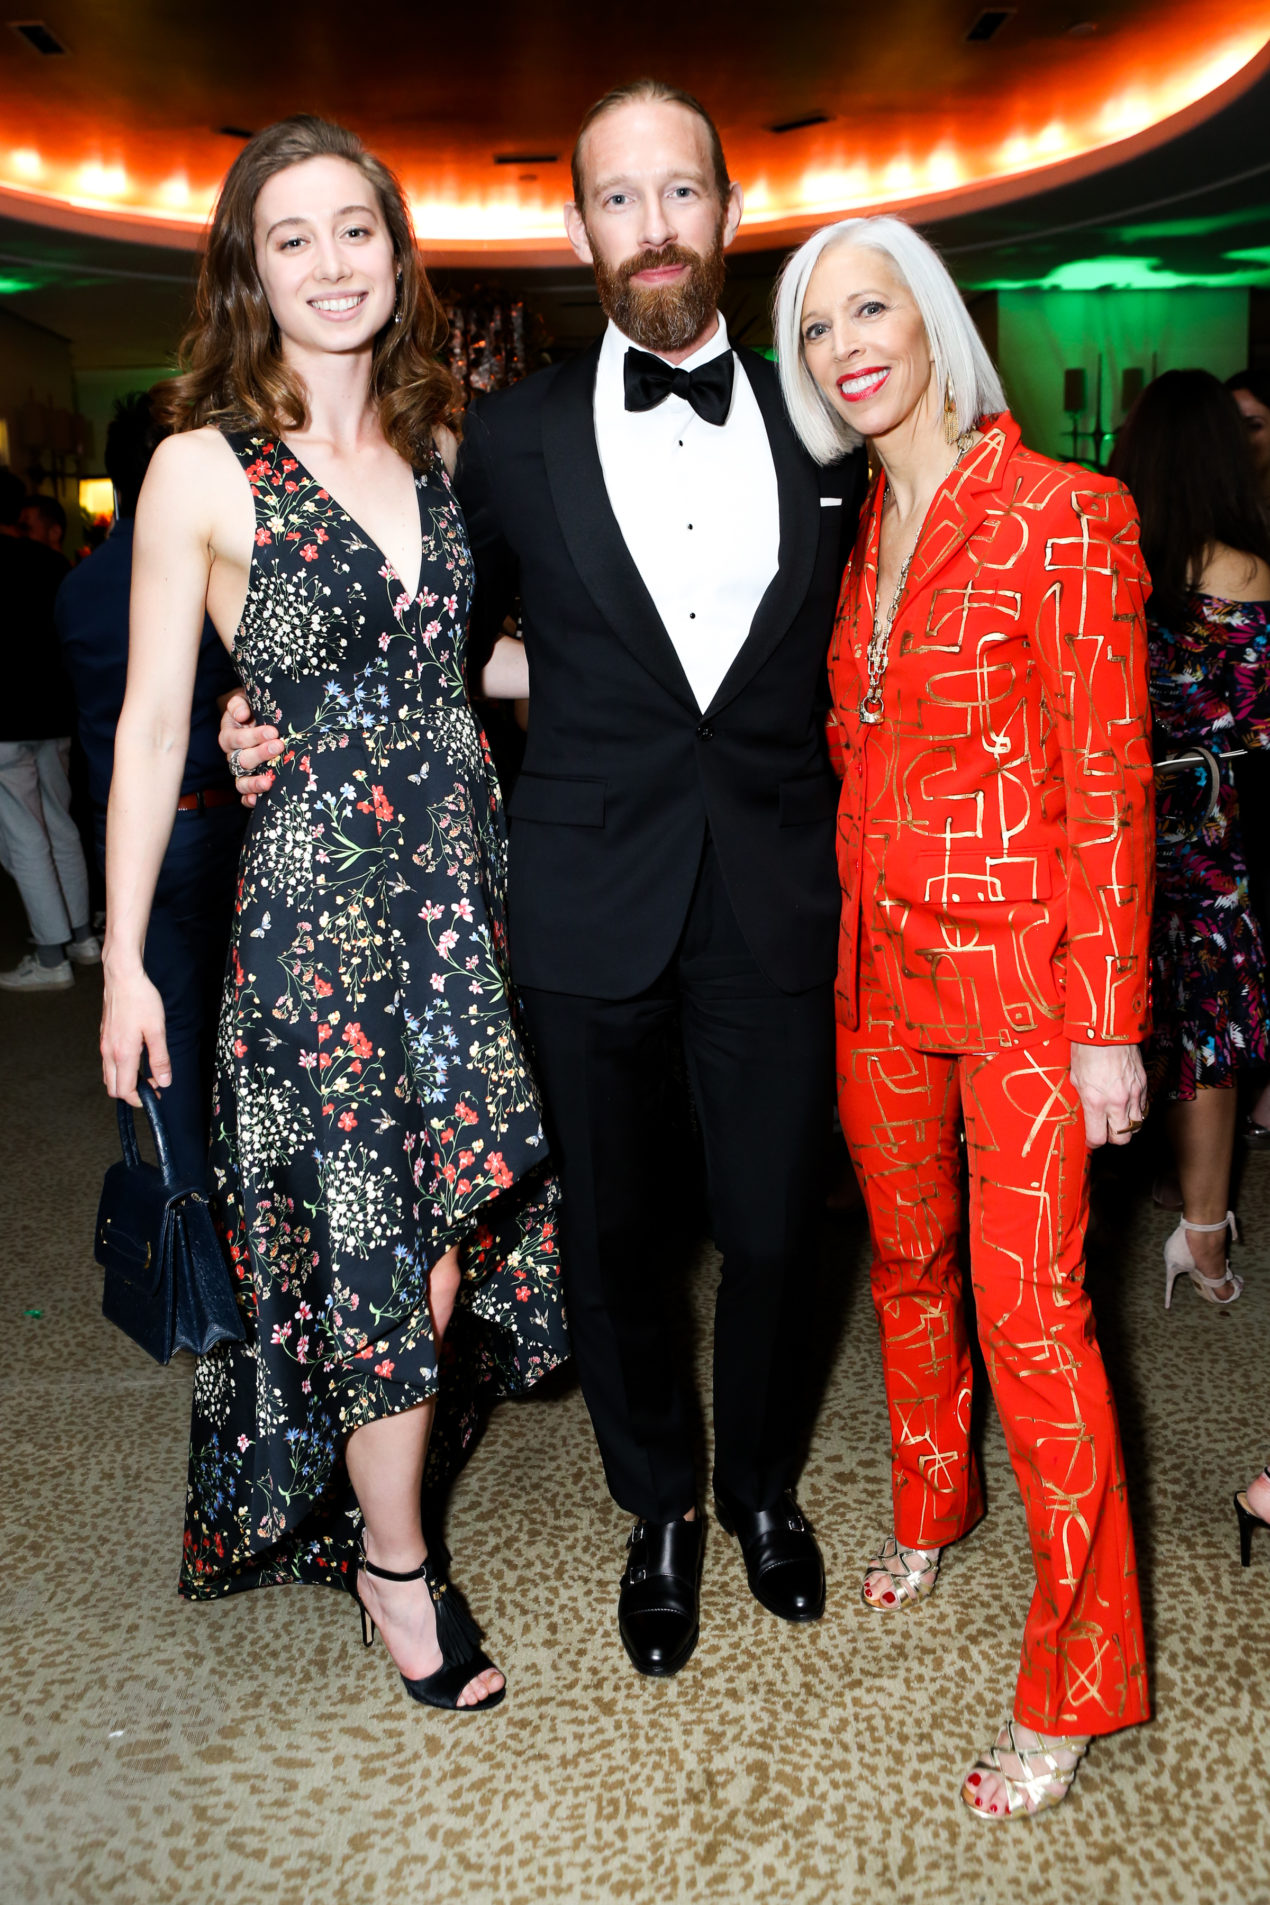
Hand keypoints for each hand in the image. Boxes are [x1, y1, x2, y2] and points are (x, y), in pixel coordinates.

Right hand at [101, 962, 170, 1106]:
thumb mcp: (157, 1031)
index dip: (140, 1099)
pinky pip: (108, 1062)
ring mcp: (104, 1045)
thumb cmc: (140, 999)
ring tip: (146, 1072)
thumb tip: (164, 1081)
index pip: (125, 1090)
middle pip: (113, 1088)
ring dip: (125, 1080)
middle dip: (131, 1093)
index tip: (155, 1095)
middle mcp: (109, 1052)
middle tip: (151, 1086)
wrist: (123, 977)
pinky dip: (120, 1069)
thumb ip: (160, 1059)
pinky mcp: (104, 1037)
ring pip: (109, 1076)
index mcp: (123, 1054)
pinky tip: (136, 1057)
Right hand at [219, 690, 281, 808]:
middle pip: (241, 759)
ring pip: (240, 781)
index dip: (253, 736)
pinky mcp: (249, 782)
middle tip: (279, 746)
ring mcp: (241, 771)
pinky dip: (249, 799)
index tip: (273, 732)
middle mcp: (233, 754)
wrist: (264, 718)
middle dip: (260, 754)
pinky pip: (245, 795)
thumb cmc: (256, 708)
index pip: (237, 738)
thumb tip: (241, 715)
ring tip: (268, 782)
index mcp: (230, 734)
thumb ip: (240, 703)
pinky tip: (257, 800)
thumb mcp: (247, 699)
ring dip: (253, 782)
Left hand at [1069, 1042, 1147, 1147]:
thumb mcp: (1076, 1078)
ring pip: (1136, 1126)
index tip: (1091, 1139)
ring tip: (1117, 1119)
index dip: (1093, 1142)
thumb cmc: (1086, 1049)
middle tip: (1105, 1129)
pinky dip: (1136, 1112)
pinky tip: (1127, 1105)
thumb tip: (1088, 1111)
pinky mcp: (1144, 1084)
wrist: (1107, 1028)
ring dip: (1127, 1127)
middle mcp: (1117, 1102)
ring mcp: (1133, 1094)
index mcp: (1095, 1102)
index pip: (1098, 1138)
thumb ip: (1084, 1098)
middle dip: (1112, 1138)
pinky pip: (1143, 1108)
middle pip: (1122, 1139)